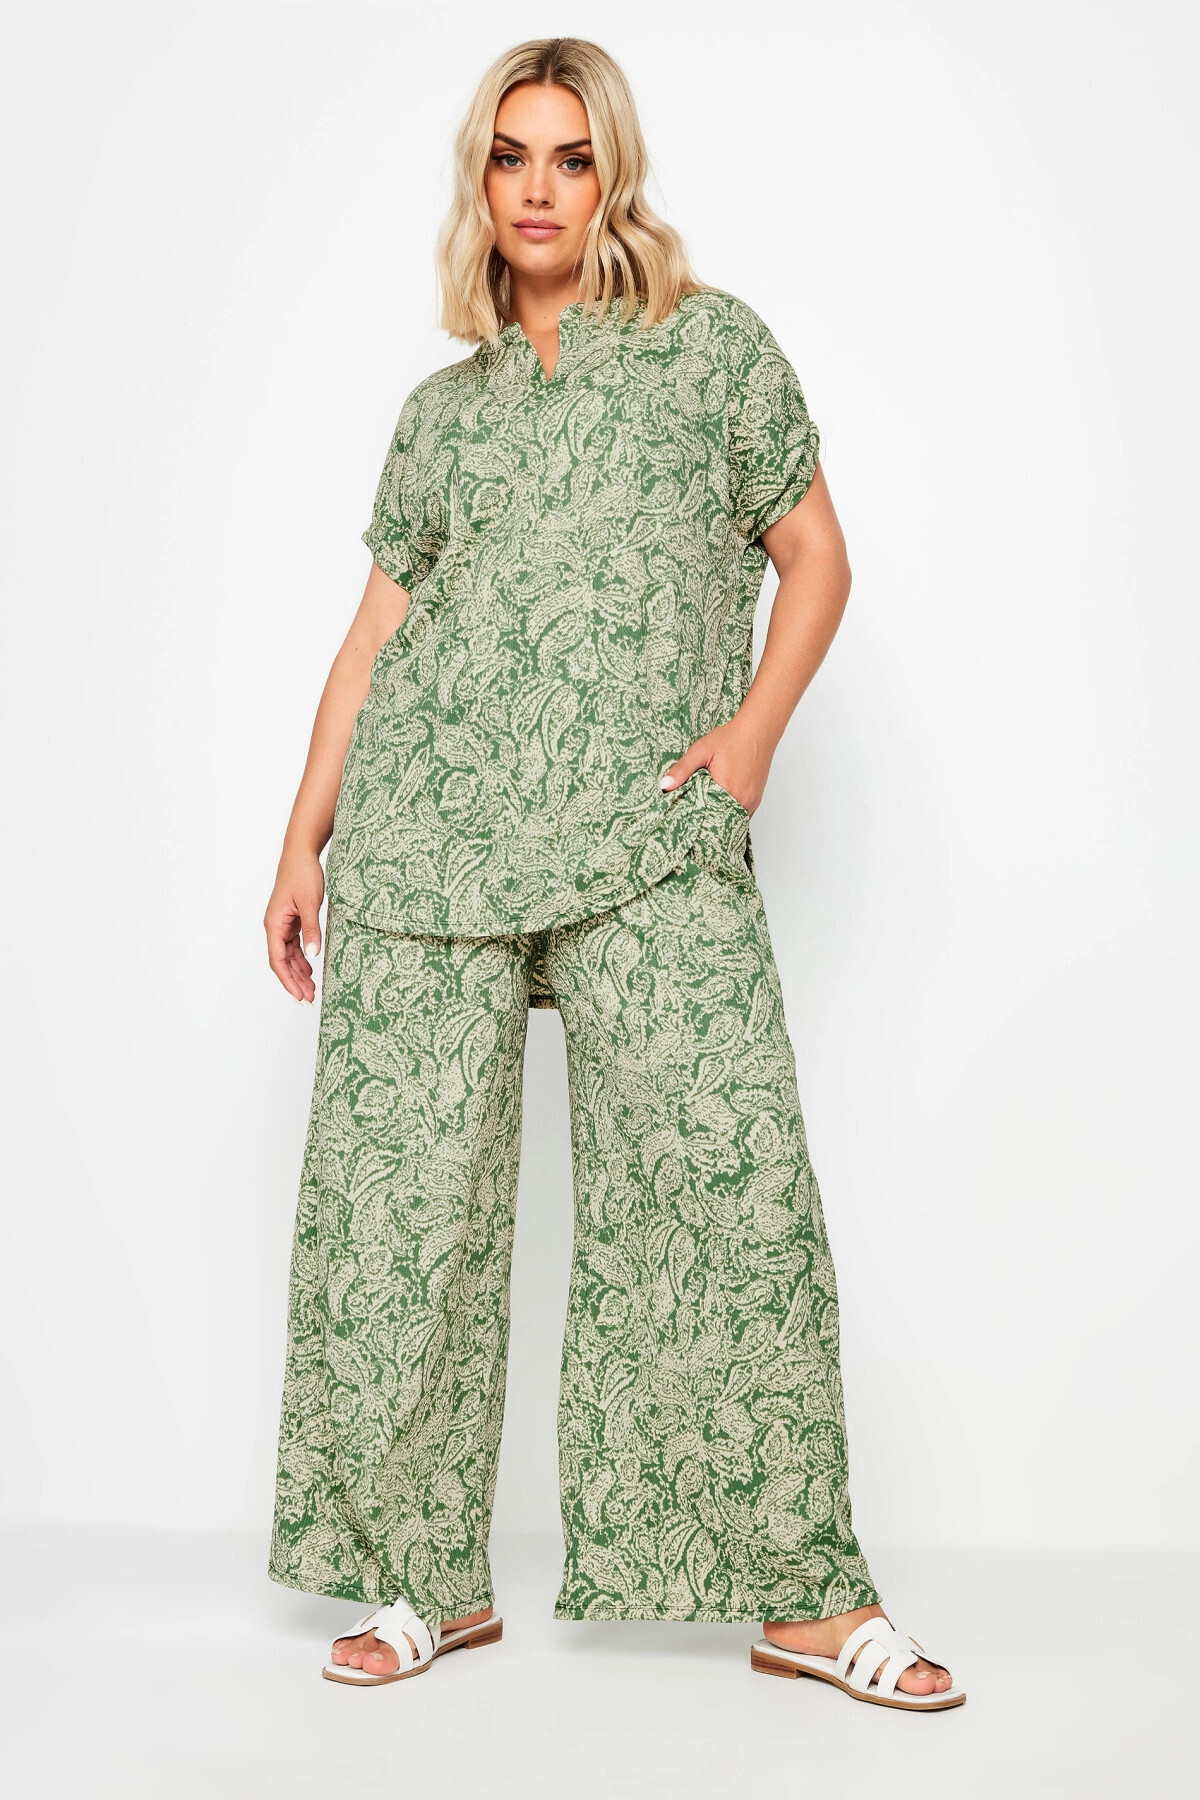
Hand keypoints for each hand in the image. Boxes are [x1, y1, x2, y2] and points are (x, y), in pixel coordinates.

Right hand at [264, 848, 324, 1002]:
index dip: (288, 980)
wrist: (301, 853)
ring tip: (313, 989)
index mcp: (274, 924)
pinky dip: (302, 958)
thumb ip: (311, 930)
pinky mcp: (292, 920)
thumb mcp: (310, 903)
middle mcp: (275, 926)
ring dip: (299, 972)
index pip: (277, 960)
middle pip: (282, 961)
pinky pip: (294, 945)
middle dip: (295, 981)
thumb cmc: (302, 874)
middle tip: (310, 999)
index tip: (299, 996)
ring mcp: (283, 924)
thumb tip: (313, 955)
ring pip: (289, 955)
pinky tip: (311, 969)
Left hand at [658, 714, 774, 816]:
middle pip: (720, 821)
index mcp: (727, 790)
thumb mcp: (701, 750)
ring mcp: (751, 801)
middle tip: (691, 822)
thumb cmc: (732, 738)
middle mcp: (742, 800)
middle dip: (706, 821)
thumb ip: (682, 769)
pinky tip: (720, 810)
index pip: (706, 816)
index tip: (683, 821)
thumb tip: (664, 786)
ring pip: (732, 820)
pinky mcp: (756, 799)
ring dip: (719, 819)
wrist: (757, 730)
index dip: (694, 819)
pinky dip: (730, 815)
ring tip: (705, 818)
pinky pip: (742, 816)